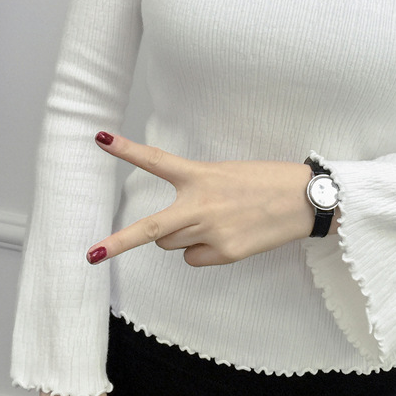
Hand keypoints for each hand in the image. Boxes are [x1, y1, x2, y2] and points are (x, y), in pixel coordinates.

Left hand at [85, 132, 322, 266]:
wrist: (304, 199)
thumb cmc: (267, 182)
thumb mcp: (227, 175)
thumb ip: (197, 194)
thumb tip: (177, 231)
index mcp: (200, 175)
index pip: (156, 160)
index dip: (126, 149)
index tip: (99, 137)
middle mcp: (200, 205)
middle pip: (150, 231)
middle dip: (118, 243)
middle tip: (91, 255)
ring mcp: (212, 232)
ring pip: (172, 245)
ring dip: (181, 237)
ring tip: (215, 222)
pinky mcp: (226, 253)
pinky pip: (196, 258)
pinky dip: (204, 251)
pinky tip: (229, 237)